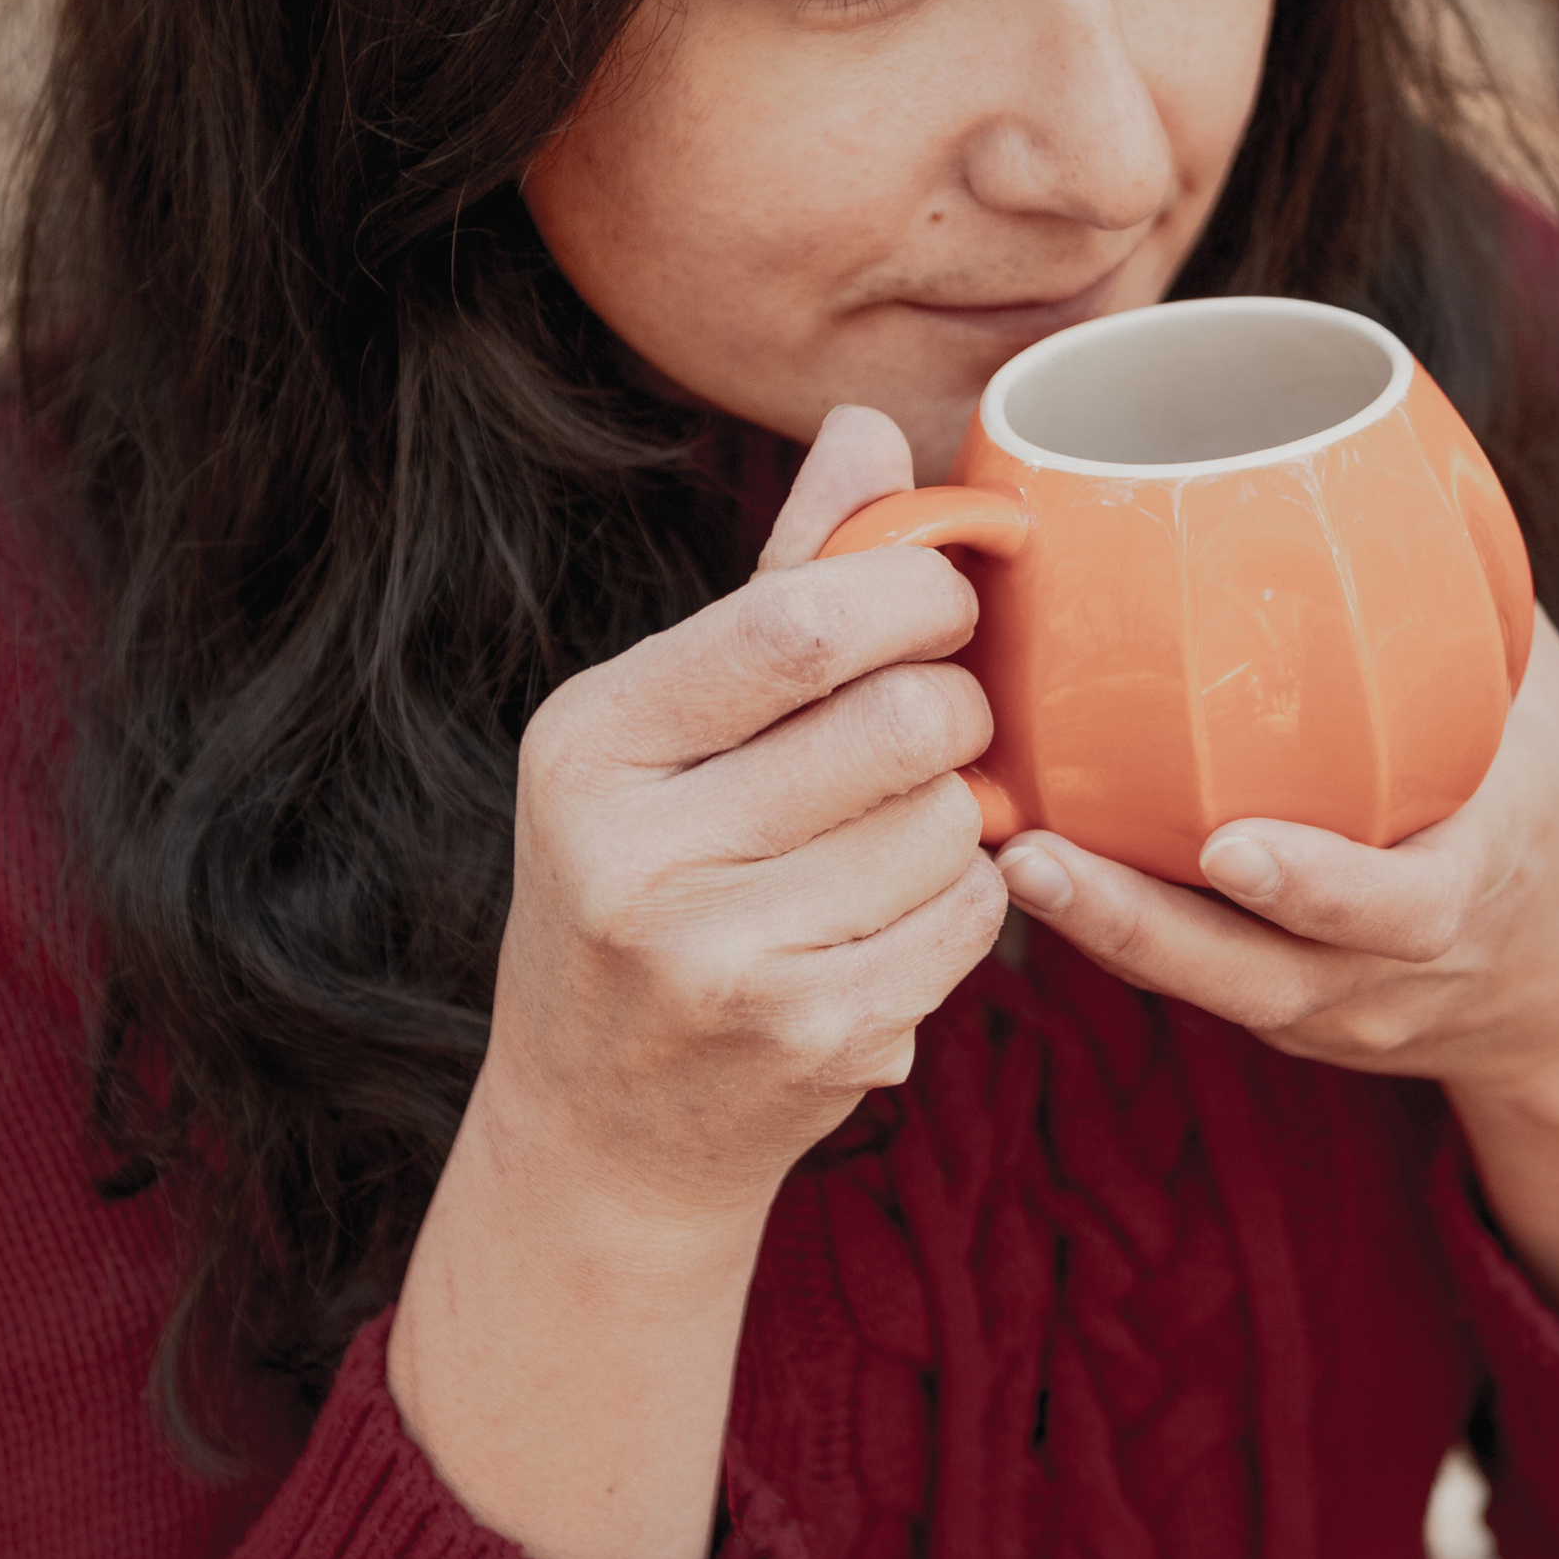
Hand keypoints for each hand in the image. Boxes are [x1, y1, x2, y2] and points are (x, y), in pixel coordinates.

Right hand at [391, 405, 1001, 1558]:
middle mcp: (633, 852)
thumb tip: (873, 427)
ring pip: (950, 822)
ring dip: (959, 818)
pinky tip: (896, 917)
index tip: (953, 593)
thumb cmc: (649, 885)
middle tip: (944, 721)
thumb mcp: (665, 733)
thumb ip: (777, 579)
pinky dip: (966, 902)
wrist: (602, 1131)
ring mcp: (720, 959)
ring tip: (892, 839)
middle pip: (901, 720)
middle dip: (958, 708)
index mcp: (588, 741)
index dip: (919, 590)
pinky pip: (970, 918)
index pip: (803, 622)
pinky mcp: (810, 1039)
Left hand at [995, 612, 1558, 1342]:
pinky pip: (1192, 975)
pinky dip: (1111, 927)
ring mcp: (1331, 1007)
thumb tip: (1376, 446)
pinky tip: (1021, 858)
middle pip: (1258, 974)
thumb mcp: (1544, 705)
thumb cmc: (1552, 795)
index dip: (1321, 889)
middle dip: (1139, 927)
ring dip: (1097, 928)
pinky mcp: (1279, 1013)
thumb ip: (1469, 608)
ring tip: (1003, 852)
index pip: (1405, 908)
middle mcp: (1393, 968)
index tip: (1232, 849)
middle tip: (1035, 854)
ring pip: (1202, 987)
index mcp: (1476, 882)